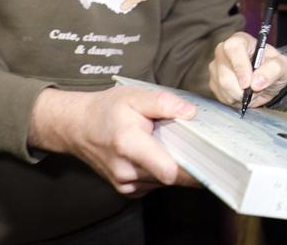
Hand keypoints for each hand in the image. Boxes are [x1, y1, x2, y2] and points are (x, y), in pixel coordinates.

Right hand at [28, 85, 199, 195]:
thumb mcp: (134, 96)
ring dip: (174, 166)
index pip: (168, 171)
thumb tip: (190, 113)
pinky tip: (159, 154)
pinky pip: (156, 184)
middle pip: (172, 176)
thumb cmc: (107, 110)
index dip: (192, 166)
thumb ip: (163, 102)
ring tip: (170, 144)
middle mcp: (126, 170)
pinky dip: (162, 171)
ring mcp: (125, 184)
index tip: (208, 154)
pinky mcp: (127, 190)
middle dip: (187, 160)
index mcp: (129, 145)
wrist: (78, 127)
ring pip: (165, 182)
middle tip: (194, 142)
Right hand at [208, 31, 286, 107]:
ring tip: (252, 91)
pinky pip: (221, 96)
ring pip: (222, 86)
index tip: (248, 84)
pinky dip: (235, 100)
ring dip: (239, 95)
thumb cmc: (274, 68)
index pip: (233, 48)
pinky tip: (243, 94)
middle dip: (240, 88)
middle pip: (224, 72)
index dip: (239, 66)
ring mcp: (216, 67)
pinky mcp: (213, 82)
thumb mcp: (283, 66)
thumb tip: (256, 82)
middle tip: (255, 91)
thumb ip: (273, 70)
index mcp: (240, 40)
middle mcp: (224, 51)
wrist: (267, 80)